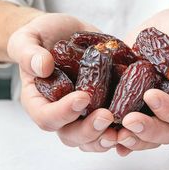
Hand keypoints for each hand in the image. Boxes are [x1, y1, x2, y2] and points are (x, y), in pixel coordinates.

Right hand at [7, 13, 116, 151]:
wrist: (61, 32)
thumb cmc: (40, 36)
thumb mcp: (27, 39)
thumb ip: (29, 53)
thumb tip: (43, 66)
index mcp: (39, 101)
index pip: (47, 118)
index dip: (63, 113)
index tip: (82, 97)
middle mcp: (62, 112)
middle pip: (72, 135)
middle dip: (90, 130)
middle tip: (107, 116)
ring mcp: (84, 110)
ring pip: (94, 137)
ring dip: (109, 136)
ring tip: (126, 127)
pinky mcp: (103, 101)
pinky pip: (113, 122)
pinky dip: (126, 124)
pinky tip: (140, 117)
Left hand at [116, 8, 168, 155]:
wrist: (165, 31)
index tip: (150, 95)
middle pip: (167, 132)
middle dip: (147, 130)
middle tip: (128, 120)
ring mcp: (151, 109)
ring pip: (146, 137)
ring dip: (130, 138)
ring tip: (111, 133)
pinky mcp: (132, 104)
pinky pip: (128, 128)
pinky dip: (116, 135)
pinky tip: (103, 136)